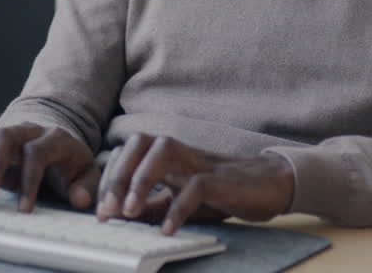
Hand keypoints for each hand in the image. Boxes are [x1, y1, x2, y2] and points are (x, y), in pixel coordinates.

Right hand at [0, 123, 98, 212]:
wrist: (57, 143)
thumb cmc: (72, 163)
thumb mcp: (87, 173)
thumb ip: (87, 186)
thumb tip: (79, 199)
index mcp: (55, 137)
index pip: (36, 152)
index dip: (29, 180)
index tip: (24, 210)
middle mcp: (28, 131)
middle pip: (3, 137)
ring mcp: (9, 135)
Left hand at [96, 134, 294, 234]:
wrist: (271, 184)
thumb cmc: (224, 191)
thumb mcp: (180, 198)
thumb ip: (152, 204)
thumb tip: (119, 215)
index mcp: (167, 156)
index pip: (127, 152)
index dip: (108, 178)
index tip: (100, 211)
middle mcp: (179, 152)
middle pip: (138, 143)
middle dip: (116, 175)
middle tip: (106, 212)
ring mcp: (199, 163)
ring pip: (161, 151)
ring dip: (140, 180)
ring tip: (129, 212)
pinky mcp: (221, 180)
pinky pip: (195, 186)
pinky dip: (178, 208)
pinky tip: (167, 229)